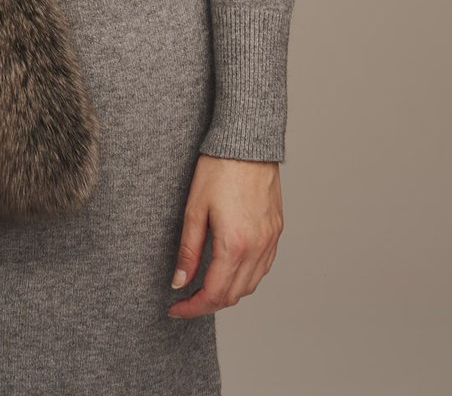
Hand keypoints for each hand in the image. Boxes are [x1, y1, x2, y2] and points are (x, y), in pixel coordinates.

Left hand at [167, 155, 283, 317]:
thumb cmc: (218, 169)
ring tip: (205, 287)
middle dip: (208, 304)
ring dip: (228, 293)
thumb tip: (180, 282)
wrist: (247, 142)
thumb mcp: (194, 209)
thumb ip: (188, 250)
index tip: (175, 308)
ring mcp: (270, 240)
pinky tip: (230, 269)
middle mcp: (257, 248)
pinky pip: (263, 267)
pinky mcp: (276, 230)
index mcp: (235, 245)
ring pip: (251, 285)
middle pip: (233, 295)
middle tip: (186, 300)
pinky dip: (246, 277)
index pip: (214, 294)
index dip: (192, 307)